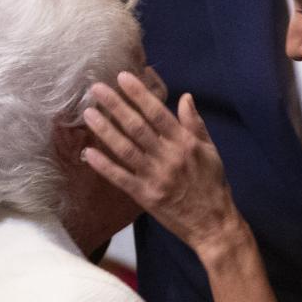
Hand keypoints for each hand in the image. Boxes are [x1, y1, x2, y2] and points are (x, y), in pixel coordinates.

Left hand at [82, 73, 241, 255]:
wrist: (213, 223)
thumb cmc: (213, 184)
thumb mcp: (210, 150)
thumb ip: (195, 124)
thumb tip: (185, 97)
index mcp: (185, 143)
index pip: (158, 113)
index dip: (139, 94)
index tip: (123, 77)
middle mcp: (169, 157)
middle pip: (137, 126)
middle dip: (116, 106)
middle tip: (96, 89)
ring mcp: (155, 177)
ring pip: (125, 149)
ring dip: (105, 130)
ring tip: (89, 114)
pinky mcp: (145, 196)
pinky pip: (120, 178)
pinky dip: (104, 165)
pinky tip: (88, 153)